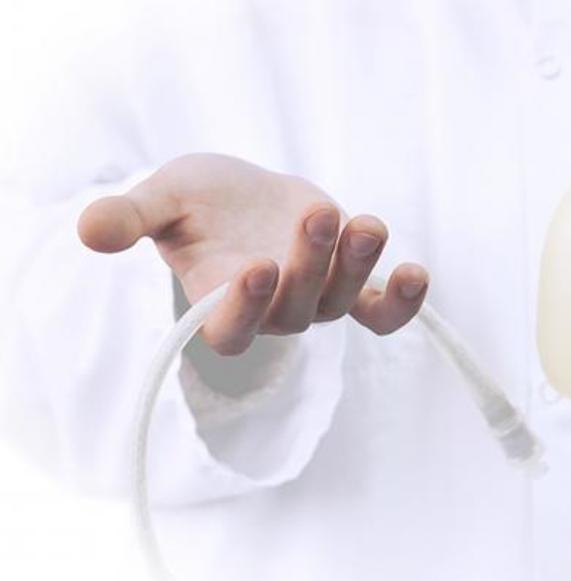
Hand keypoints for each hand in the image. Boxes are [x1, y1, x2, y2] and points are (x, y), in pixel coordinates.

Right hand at [78, 153, 427, 354]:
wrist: (245, 194)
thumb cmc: (198, 200)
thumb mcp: (164, 197)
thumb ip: (133, 218)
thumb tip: (88, 229)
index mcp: (219, 301)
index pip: (230, 328)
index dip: (244, 307)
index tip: (256, 267)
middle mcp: (271, 311)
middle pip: (295, 309)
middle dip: (310, 263)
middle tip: (317, 213)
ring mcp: (314, 300)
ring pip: (338, 301)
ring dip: (356, 265)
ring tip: (366, 224)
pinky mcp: (349, 282)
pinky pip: (379, 309)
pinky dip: (399, 299)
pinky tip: (415, 274)